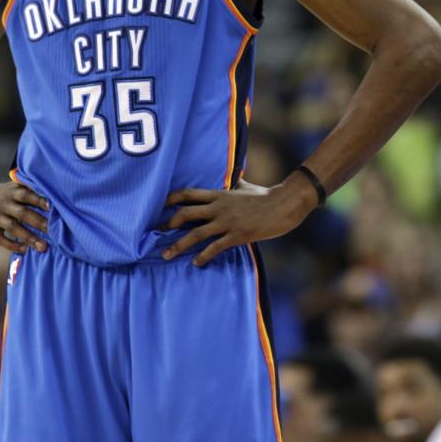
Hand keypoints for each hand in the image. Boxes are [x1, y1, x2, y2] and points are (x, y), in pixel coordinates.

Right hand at [0, 178, 48, 252]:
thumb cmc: (1, 194)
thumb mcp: (12, 188)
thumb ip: (30, 192)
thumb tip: (56, 198)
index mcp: (12, 192)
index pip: (27, 195)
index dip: (39, 200)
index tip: (54, 207)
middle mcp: (4, 204)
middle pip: (23, 213)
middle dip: (39, 222)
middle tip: (55, 231)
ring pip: (13, 228)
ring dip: (29, 237)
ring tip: (43, 247)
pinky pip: (0, 238)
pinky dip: (12, 245)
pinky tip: (24, 249)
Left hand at [161, 177, 316, 266]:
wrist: (285, 204)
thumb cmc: (267, 195)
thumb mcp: (246, 187)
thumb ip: (234, 184)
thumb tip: (233, 178)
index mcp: (220, 194)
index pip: (188, 194)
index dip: (170, 199)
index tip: (157, 207)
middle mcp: (219, 207)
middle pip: (185, 214)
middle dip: (168, 225)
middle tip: (155, 234)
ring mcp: (228, 222)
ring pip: (196, 234)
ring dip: (178, 245)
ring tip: (166, 255)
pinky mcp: (238, 235)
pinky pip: (215, 247)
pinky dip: (204, 256)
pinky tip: (197, 263)